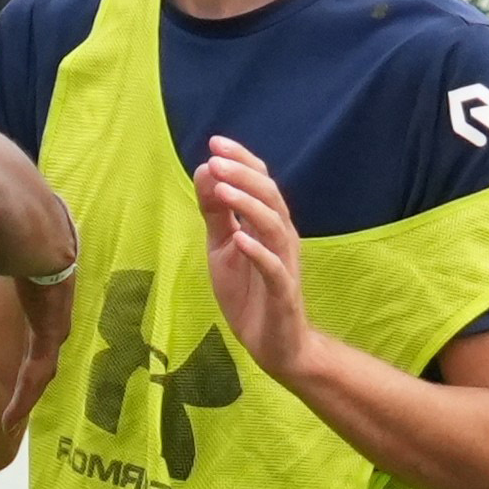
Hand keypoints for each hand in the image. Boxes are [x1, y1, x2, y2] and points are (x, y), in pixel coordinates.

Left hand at [194, 136, 319, 378]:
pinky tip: (240, 239)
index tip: (215, 142)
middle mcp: (281, 239)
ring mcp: (284, 265)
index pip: (261, 183)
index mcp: (268, 225)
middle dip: (243, 175)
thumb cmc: (250, 294)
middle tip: (215, 160)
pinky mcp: (283, 294)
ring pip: (274, 226)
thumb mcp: (223, 247)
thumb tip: (204, 171)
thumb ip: (215, 213)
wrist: (275, 345)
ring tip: (222, 190)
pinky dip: (258, 251)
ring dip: (249, 205)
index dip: (241, 161)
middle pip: (270, 197)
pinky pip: (274, 269)